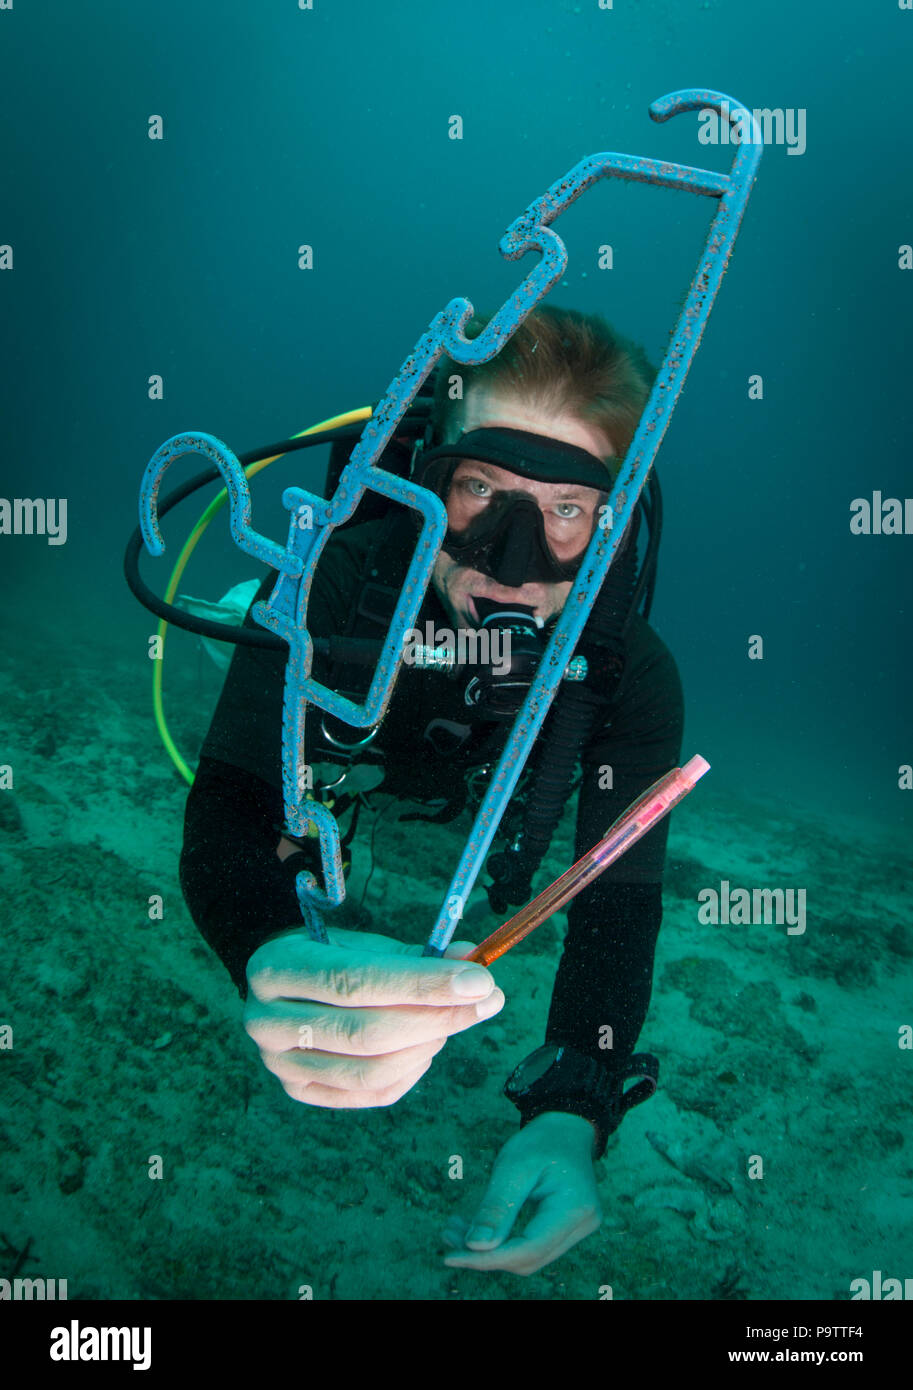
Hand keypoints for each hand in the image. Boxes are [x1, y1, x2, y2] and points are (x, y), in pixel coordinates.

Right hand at [243, 926, 503, 1107]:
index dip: (421, 984)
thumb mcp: (364, 944)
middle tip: (487, 1000)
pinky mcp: (301, 1092)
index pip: (355, 981)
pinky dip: (412, 1070)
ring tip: (453, 1020)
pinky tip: (428, 1045)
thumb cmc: (331, 957)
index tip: (478, 980)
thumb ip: (415, 955)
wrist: (284, 988)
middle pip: (365, 1032)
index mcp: (274, 969)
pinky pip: (370, 1093)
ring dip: (427, 1045)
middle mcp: (266, 1022)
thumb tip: (473, 958)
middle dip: (437, 1017)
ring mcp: (280, 1065)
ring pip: (370, 1070)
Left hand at [442, 1111, 601, 1274]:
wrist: (565, 1131)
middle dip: (485, 1255)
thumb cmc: (541, 1142)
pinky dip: (500, 1242)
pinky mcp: (564, 1231)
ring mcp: (576, 1230)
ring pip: (527, 1257)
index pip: (529, 1249)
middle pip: (528, 1258)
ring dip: (490, 1251)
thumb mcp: (514, 1166)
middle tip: (448, 1236)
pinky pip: (530, 1246)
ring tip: (454, 1231)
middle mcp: (581, 1225)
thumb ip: (496, 1207)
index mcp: (574, 1208)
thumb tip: (474, 1246)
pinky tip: (472, 1230)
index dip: (489, 1259)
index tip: (452, 1256)